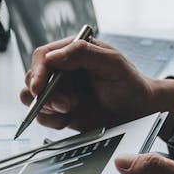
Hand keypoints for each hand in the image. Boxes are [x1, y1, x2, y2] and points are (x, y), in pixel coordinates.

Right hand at [19, 36, 173, 136]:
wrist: (140, 112)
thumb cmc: (130, 83)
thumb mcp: (112, 62)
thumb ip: (83, 53)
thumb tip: (54, 56)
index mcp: (73, 52)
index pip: (43, 57)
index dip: (38, 71)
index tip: (39, 86)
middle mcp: (63, 71)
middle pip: (33, 79)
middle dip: (44, 94)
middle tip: (65, 104)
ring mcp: (61, 92)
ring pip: (33, 99)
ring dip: (48, 107)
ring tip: (70, 109)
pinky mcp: (61, 112)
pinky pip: (43, 117)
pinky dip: (53, 121)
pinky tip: (70, 118)